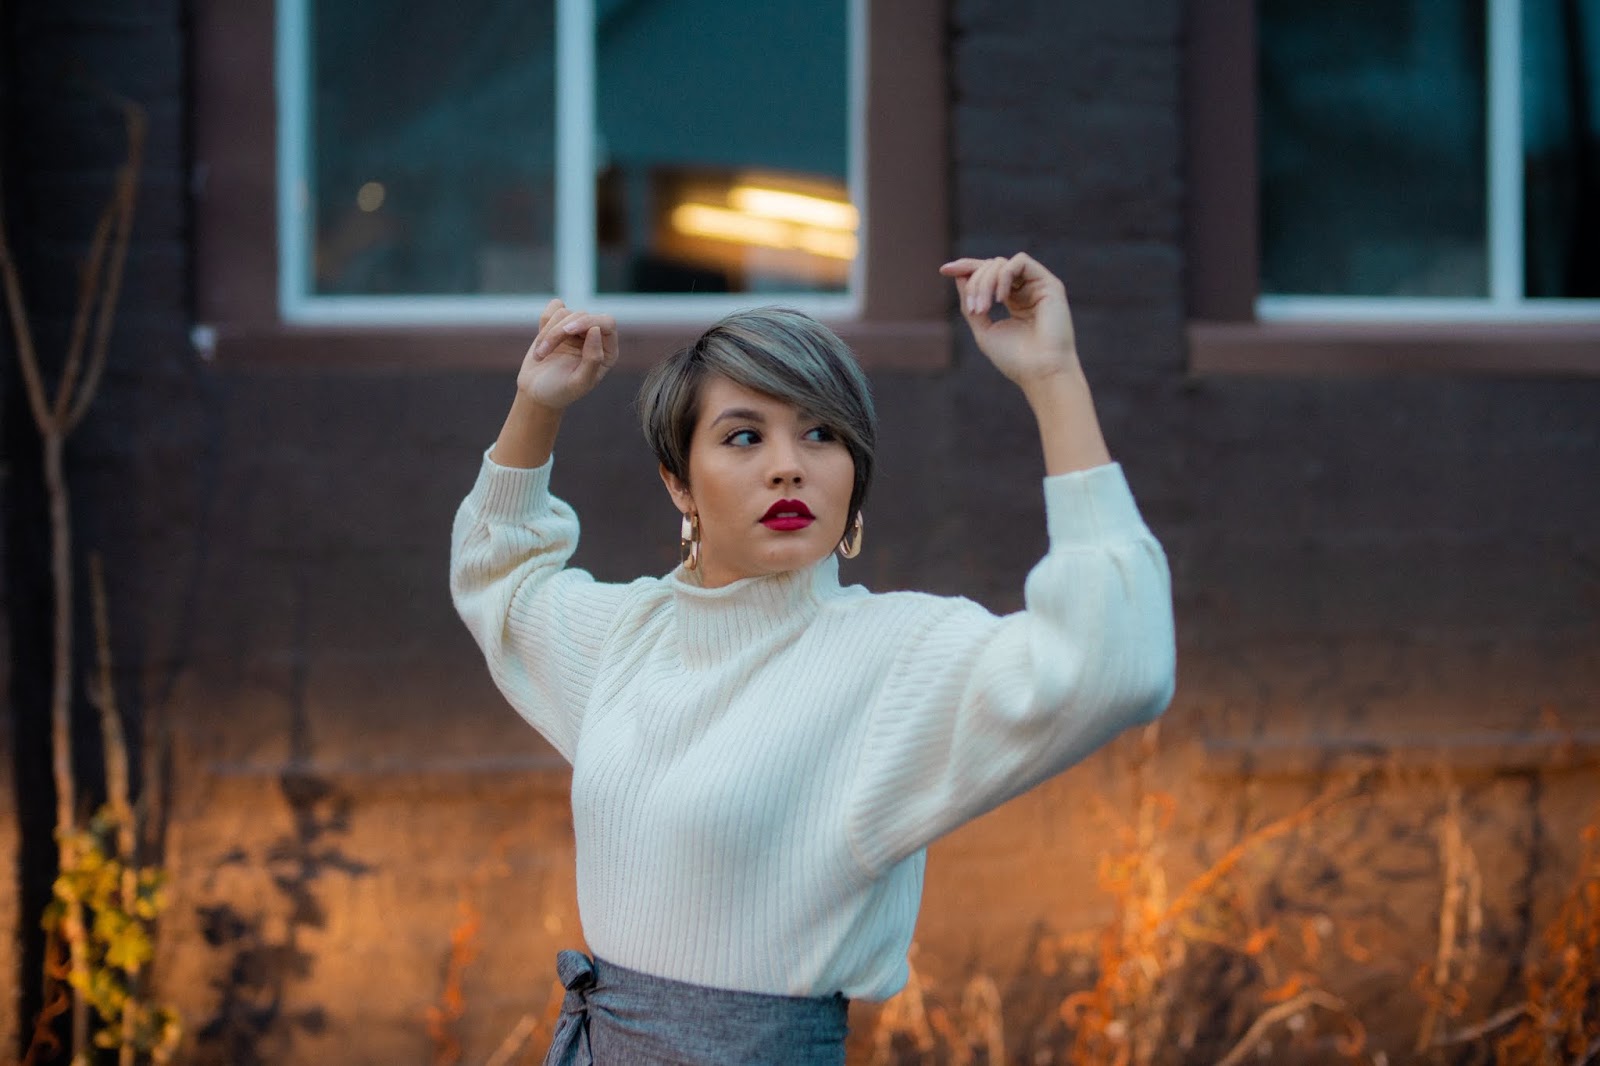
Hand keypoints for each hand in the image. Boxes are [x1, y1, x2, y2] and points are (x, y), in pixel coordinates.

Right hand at [516, 299, 618, 409]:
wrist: (536, 392)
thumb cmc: (560, 391)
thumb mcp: (578, 383)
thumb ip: (593, 359)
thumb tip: (596, 329)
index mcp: (608, 352)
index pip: (607, 323)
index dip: (587, 322)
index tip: (567, 331)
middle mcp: (595, 337)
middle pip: (582, 315)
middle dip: (559, 332)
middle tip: (543, 352)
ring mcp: (577, 329)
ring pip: (564, 313)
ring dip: (547, 334)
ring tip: (540, 355)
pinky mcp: (559, 323)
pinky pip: (554, 307)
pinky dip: (544, 322)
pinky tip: (540, 341)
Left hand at [939, 254, 1079, 387]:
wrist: (1040, 372)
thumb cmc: (1015, 359)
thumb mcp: (984, 330)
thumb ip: (970, 303)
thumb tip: (959, 276)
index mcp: (1013, 301)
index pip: (988, 274)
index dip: (966, 267)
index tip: (944, 270)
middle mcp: (1026, 291)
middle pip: (990, 266)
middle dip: (975, 283)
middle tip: (974, 310)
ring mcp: (1038, 286)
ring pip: (1001, 263)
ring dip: (985, 282)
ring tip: (983, 309)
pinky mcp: (1050, 284)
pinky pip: (1020, 261)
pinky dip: (1003, 276)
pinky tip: (1000, 299)